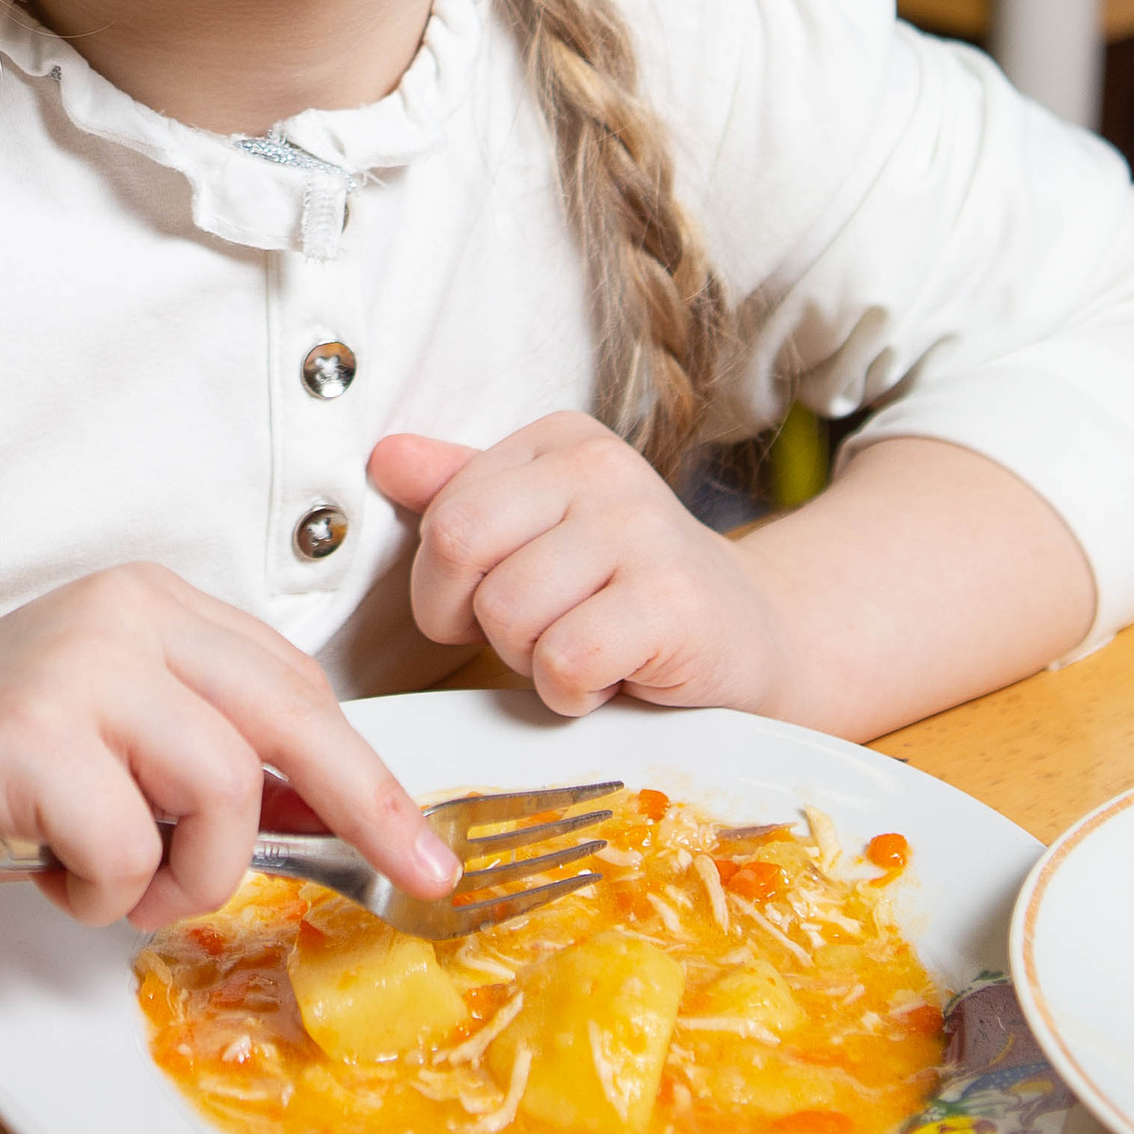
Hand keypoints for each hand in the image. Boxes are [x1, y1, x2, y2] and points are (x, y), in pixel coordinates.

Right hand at [0, 565, 458, 932]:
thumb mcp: (113, 732)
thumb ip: (211, 750)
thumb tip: (341, 813)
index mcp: (153, 603)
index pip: (296, 685)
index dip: (366, 773)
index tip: (419, 842)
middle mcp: (120, 616)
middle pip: (287, 720)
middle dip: (364, 808)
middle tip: (413, 877)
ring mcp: (71, 669)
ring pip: (216, 796)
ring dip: (174, 877)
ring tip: (106, 879)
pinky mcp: (24, 738)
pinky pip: (124, 850)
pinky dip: (94, 891)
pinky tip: (35, 865)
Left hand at [369, 417, 785, 715]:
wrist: (750, 641)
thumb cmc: (626, 593)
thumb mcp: (542, 531)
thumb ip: (463, 492)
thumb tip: (384, 458)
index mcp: (560, 439)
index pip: (443, 510)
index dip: (444, 585)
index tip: (494, 603)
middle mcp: (602, 467)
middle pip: (459, 546)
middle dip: (475, 619)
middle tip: (531, 635)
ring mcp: (643, 530)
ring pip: (508, 612)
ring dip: (530, 662)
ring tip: (582, 648)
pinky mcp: (673, 602)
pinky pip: (563, 661)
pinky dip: (570, 694)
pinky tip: (611, 677)